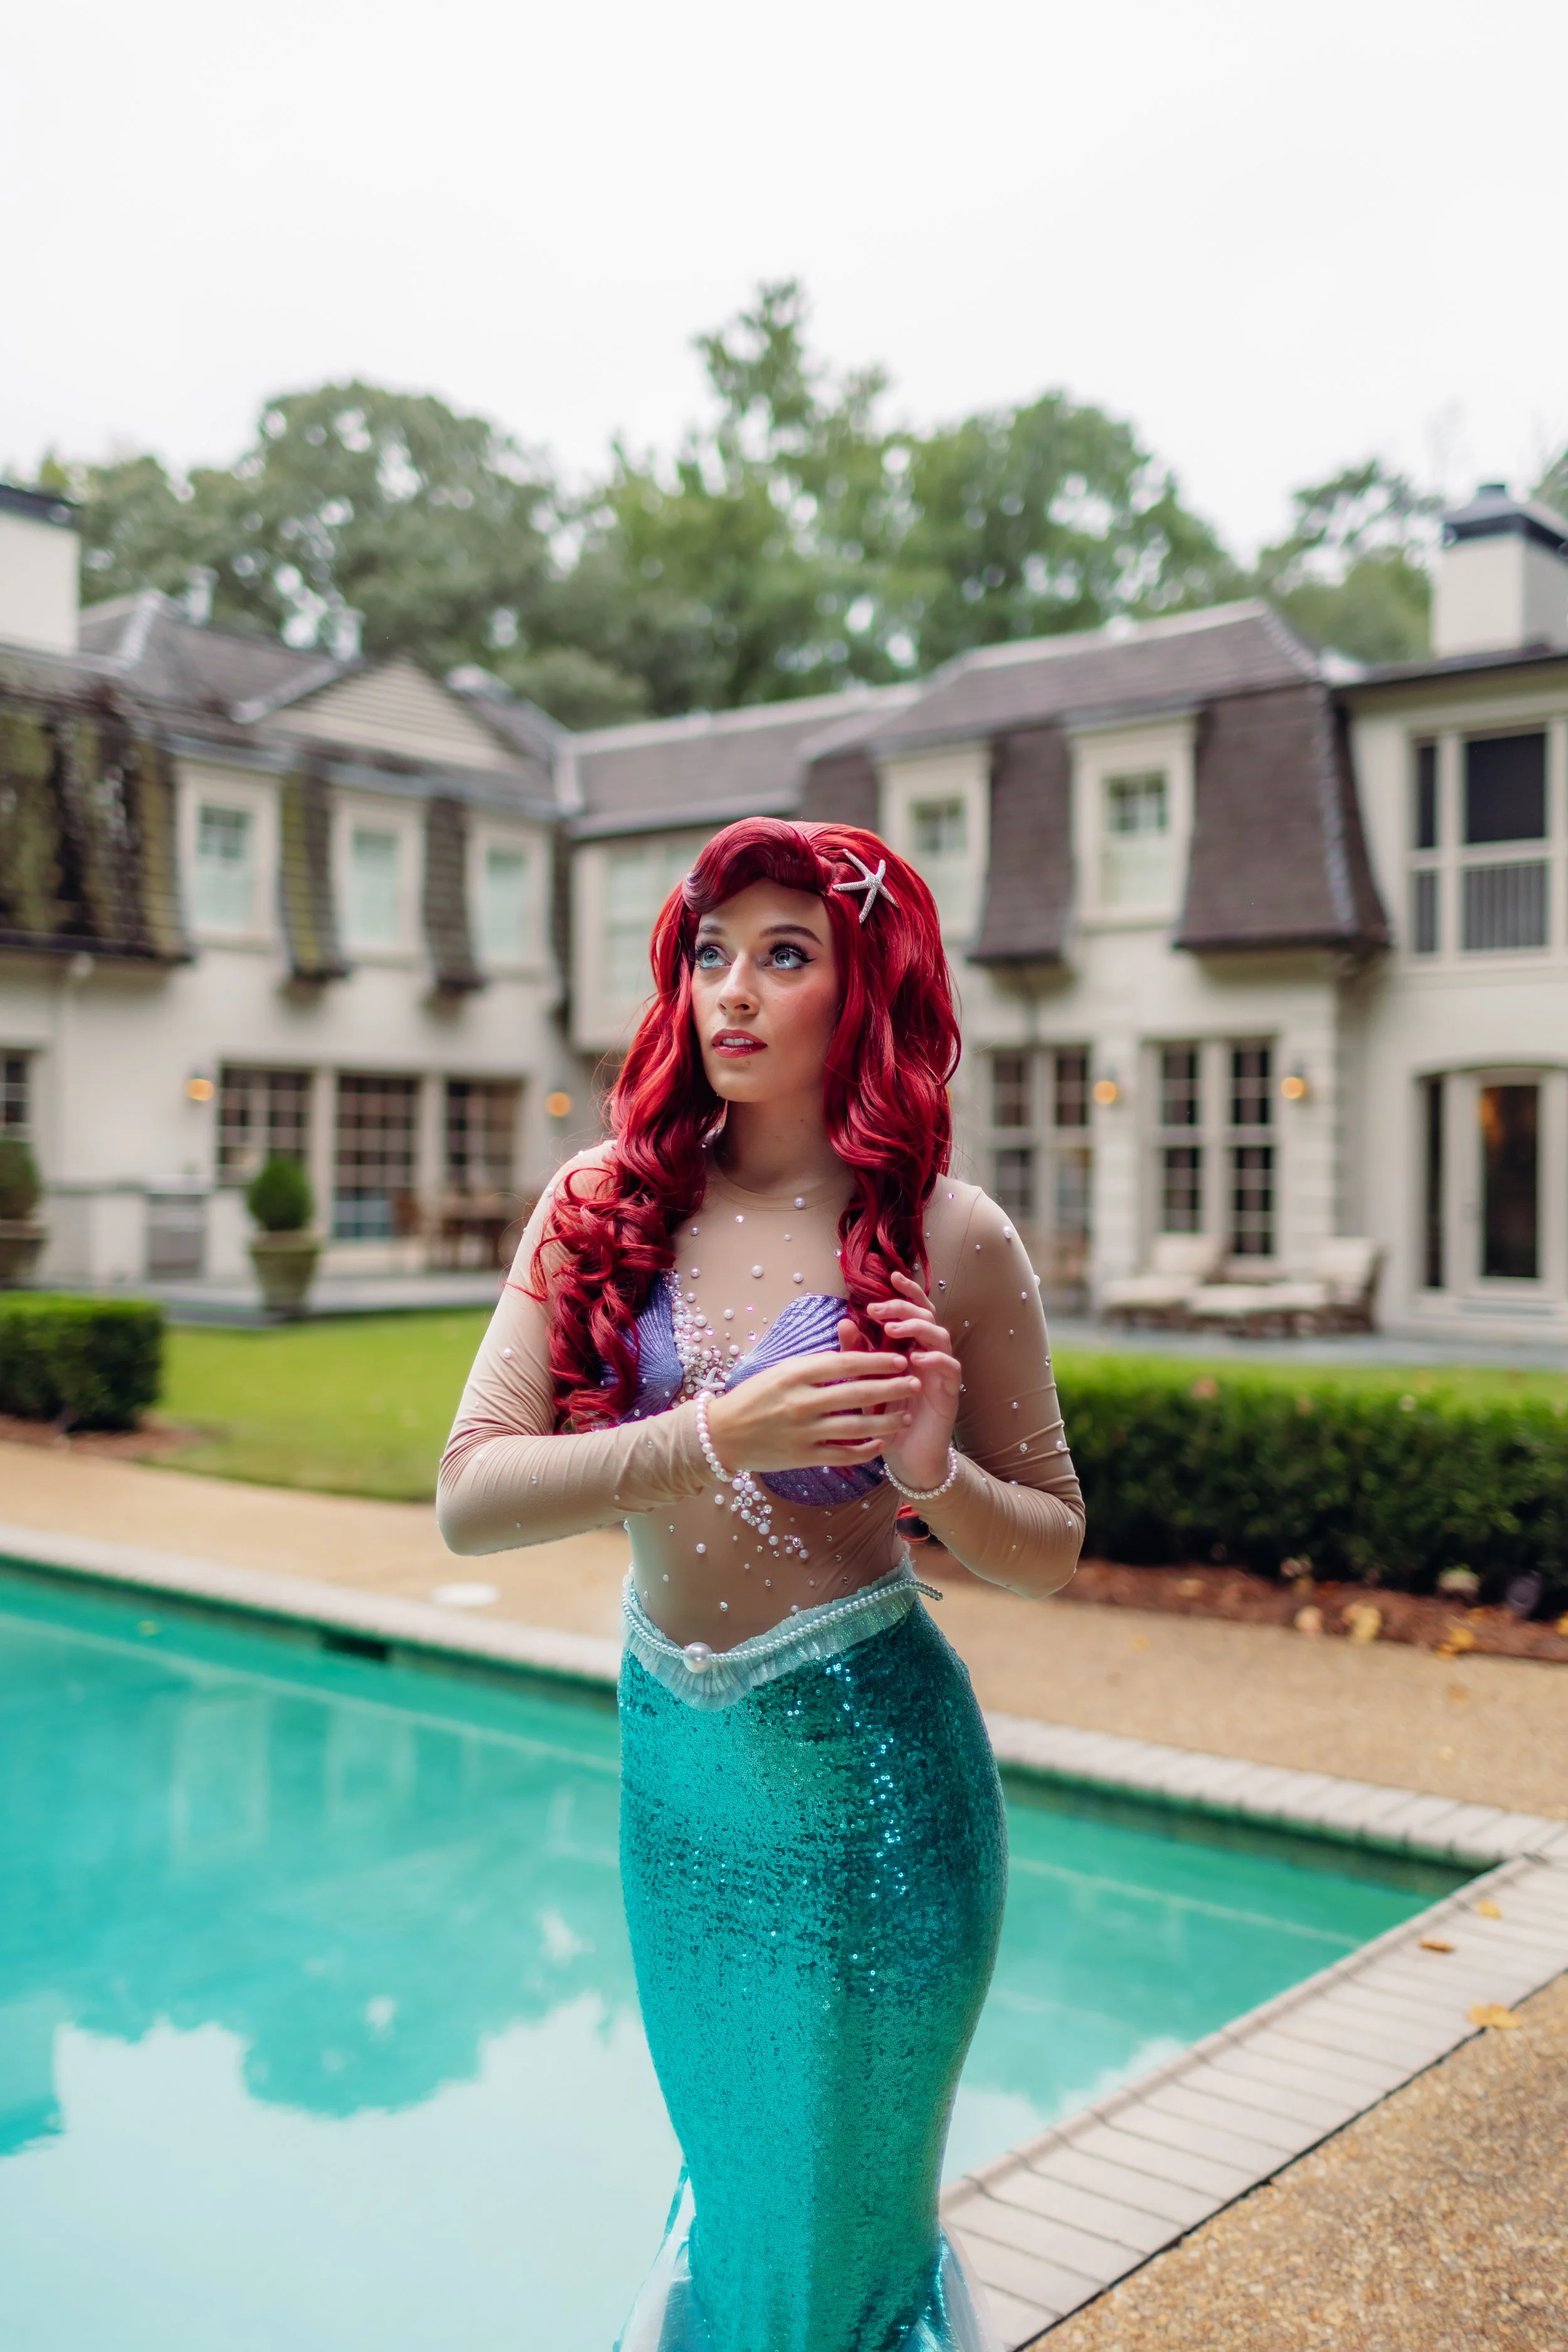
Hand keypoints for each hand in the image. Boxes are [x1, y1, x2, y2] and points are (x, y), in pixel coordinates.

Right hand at [703, 1346, 920, 1474]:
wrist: (721, 1435)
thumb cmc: (752, 1397)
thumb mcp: (779, 1371)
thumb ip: (814, 1364)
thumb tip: (848, 1351)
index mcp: (796, 1373)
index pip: (847, 1363)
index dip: (878, 1361)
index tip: (899, 1359)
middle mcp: (802, 1402)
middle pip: (858, 1393)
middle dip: (892, 1388)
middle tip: (915, 1383)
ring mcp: (804, 1431)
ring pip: (857, 1427)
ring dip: (886, 1421)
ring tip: (906, 1416)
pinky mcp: (803, 1456)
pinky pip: (843, 1454)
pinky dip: (866, 1450)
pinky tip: (881, 1444)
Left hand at [858, 1272, 960, 1490]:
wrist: (905, 1459)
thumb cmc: (886, 1419)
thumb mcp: (864, 1384)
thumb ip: (856, 1355)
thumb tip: (844, 1321)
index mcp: (910, 1347)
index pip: (913, 1311)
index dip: (907, 1292)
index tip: (890, 1277)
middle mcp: (928, 1354)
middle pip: (927, 1316)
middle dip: (904, 1306)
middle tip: (879, 1308)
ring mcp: (940, 1372)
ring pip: (940, 1335)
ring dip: (918, 1328)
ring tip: (894, 1329)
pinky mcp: (949, 1392)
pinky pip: (951, 1366)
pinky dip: (936, 1358)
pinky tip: (917, 1358)